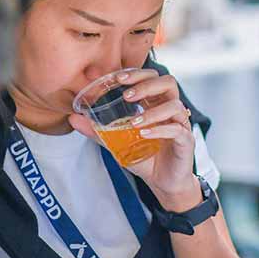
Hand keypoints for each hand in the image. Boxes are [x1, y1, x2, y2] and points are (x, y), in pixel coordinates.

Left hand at [69, 69, 201, 211]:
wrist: (162, 183)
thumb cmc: (145, 158)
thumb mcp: (117, 143)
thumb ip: (98, 130)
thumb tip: (72, 118)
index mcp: (155, 103)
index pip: (151, 78)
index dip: (136, 74)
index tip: (116, 78)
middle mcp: (170, 109)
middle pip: (168, 83)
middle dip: (146, 84)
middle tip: (126, 95)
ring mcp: (180, 124)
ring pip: (175, 105)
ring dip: (152, 111)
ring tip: (133, 122)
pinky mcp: (186, 140)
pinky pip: (177, 129)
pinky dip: (159, 130)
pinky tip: (144, 134)